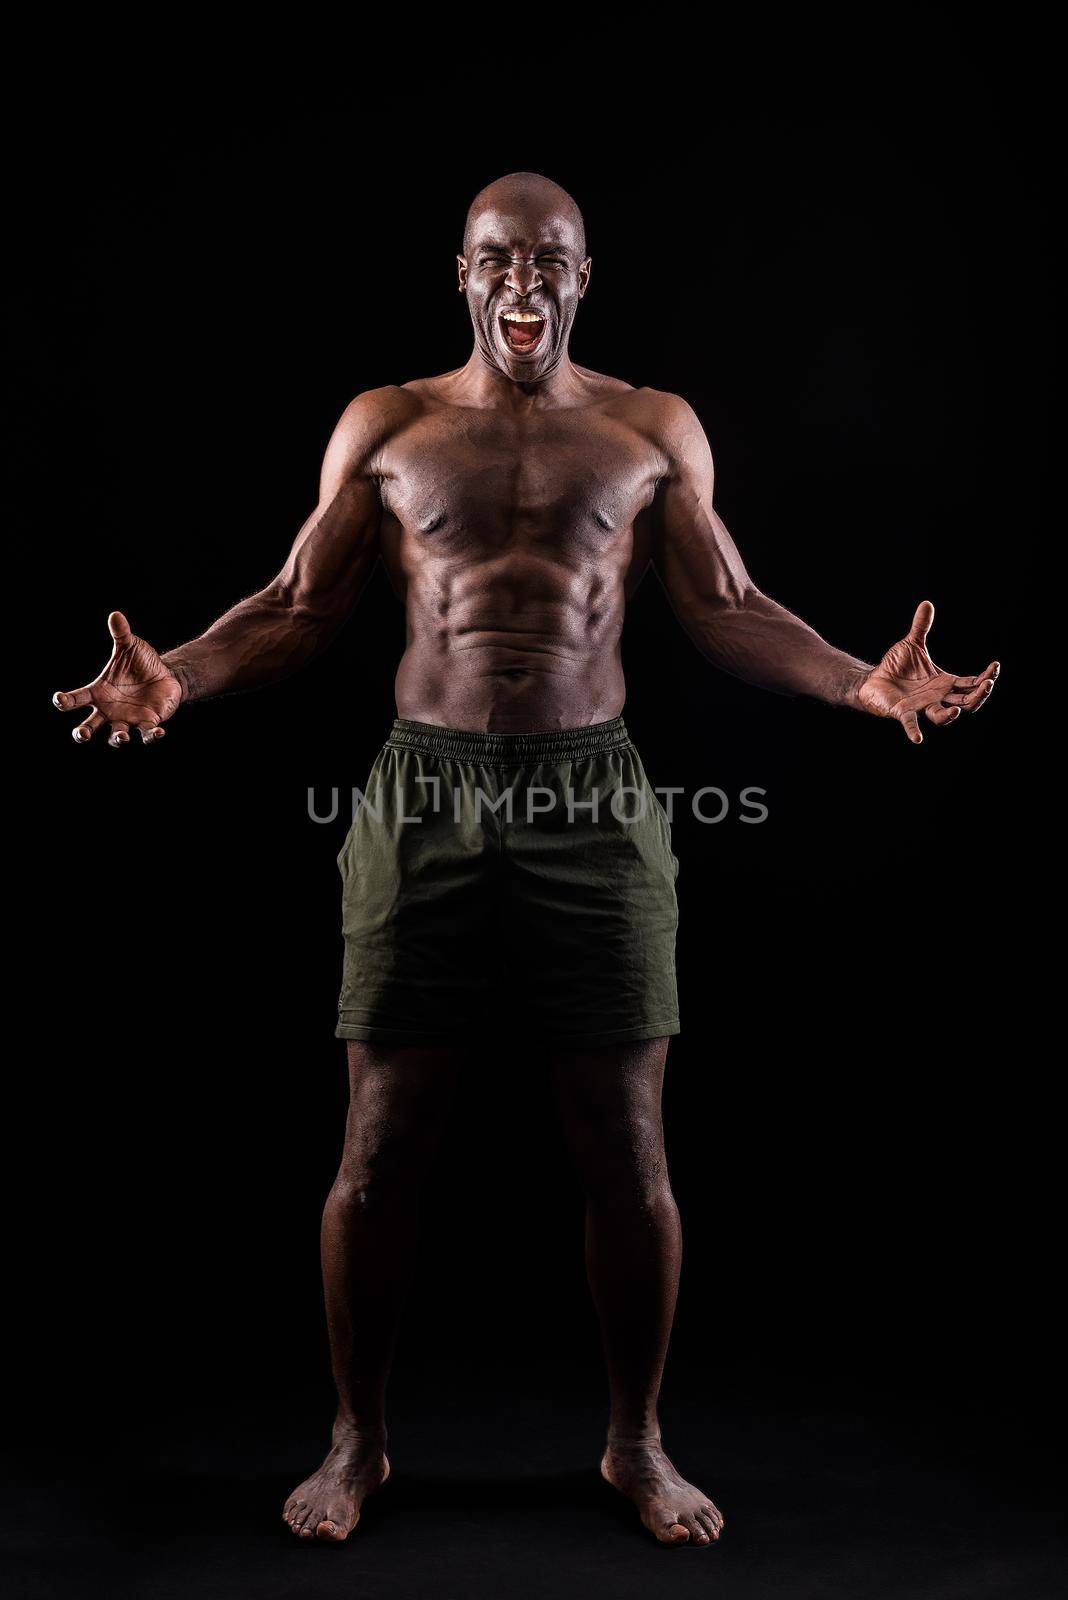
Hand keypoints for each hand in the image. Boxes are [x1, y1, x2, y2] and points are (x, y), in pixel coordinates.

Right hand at [52, 612, 181, 745]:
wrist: (165, 676)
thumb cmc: (141, 663)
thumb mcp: (130, 646)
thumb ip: (121, 634)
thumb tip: (115, 614)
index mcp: (98, 692)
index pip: (75, 699)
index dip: (64, 701)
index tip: (59, 699)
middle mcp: (108, 710)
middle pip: (89, 727)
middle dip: (82, 733)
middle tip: (82, 734)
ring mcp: (126, 719)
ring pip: (115, 736)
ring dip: (117, 738)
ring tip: (122, 736)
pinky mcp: (146, 723)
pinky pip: (147, 734)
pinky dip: (151, 735)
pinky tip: (158, 731)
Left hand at [857, 601, 999, 744]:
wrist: (873, 680)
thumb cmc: (895, 666)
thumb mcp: (911, 644)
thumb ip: (921, 626)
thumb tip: (927, 603)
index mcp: (945, 683)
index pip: (972, 683)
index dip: (986, 677)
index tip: (995, 666)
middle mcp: (938, 698)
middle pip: (967, 702)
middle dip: (979, 695)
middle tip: (988, 684)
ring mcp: (922, 707)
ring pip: (943, 716)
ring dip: (952, 715)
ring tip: (959, 710)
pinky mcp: (903, 712)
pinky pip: (911, 724)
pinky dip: (914, 731)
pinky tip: (918, 739)